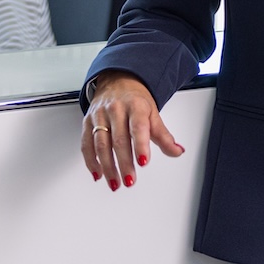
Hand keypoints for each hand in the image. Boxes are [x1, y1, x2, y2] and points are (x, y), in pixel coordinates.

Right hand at [81, 70, 183, 189]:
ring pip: (101, 144)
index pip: (138, 126)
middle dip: (124, 163)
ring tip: (115, 182)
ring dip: (107, 167)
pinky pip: (87, 144)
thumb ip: (164, 136)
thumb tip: (177, 151)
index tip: (143, 161)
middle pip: (119, 139)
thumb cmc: (136, 100)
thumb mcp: (153, 114)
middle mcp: (116, 109)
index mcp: (135, 106)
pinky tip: (98, 174)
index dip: (140, 145)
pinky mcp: (87, 122)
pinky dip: (91, 161)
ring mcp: (100, 116)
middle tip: (130, 180)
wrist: (118, 81)